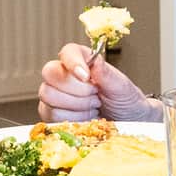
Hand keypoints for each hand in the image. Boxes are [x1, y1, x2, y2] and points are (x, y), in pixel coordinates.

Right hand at [34, 47, 153, 122]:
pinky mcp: (51, 112)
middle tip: (95, 96)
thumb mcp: (121, 86)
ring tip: (93, 107)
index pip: (67, 52)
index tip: (86, 77)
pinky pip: (50, 114)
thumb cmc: (125, 101)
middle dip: (76, 90)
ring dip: (76, 106)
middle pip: (50, 74)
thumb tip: (95, 61)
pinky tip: (85, 117)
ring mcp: (55, 94)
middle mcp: (65, 74)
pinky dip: (72, 119)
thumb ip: (107, 74)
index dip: (73, 63)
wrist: (126, 122)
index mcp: (82, 60)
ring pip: (48, 95)